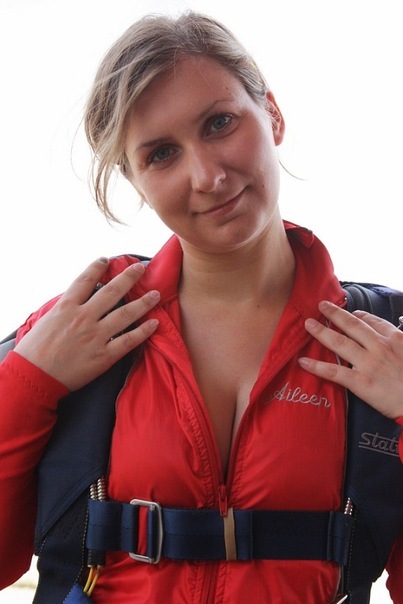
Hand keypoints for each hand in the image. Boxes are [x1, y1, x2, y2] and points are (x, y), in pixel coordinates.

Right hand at [15, 258, 159, 390]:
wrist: (34, 377)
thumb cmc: (34, 351)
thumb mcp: (45, 320)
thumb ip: (64, 309)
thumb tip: (77, 300)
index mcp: (66, 307)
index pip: (85, 280)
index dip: (97, 267)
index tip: (107, 259)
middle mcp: (83, 317)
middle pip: (112, 292)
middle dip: (128, 277)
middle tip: (141, 268)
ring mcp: (95, 336)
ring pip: (125, 314)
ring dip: (143, 302)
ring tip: (156, 294)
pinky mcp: (104, 356)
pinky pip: (129, 341)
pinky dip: (143, 331)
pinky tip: (154, 323)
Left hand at [298, 300, 402, 419]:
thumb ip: (400, 340)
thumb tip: (391, 334)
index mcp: (395, 339)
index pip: (372, 321)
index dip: (358, 315)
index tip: (350, 313)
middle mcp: (379, 347)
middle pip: (352, 326)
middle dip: (335, 314)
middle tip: (321, 305)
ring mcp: (369, 364)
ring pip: (340, 343)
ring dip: (321, 332)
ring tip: (308, 324)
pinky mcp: (361, 382)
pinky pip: (334, 372)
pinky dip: (317, 366)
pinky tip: (303, 362)